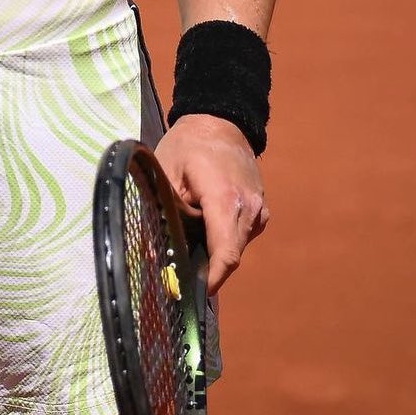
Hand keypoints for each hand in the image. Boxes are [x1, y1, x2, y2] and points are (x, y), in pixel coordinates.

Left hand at [155, 114, 268, 293]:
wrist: (221, 120)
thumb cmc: (188, 145)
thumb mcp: (165, 173)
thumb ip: (164, 211)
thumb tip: (156, 253)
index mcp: (227, 200)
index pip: (225, 253)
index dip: (210, 279)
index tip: (189, 294)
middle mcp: (250, 209)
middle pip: (229, 255)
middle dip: (205, 268)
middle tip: (176, 274)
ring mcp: (259, 211)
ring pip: (234, 246)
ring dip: (213, 251)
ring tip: (186, 243)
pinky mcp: (259, 211)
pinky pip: (239, 235)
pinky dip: (221, 238)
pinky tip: (202, 227)